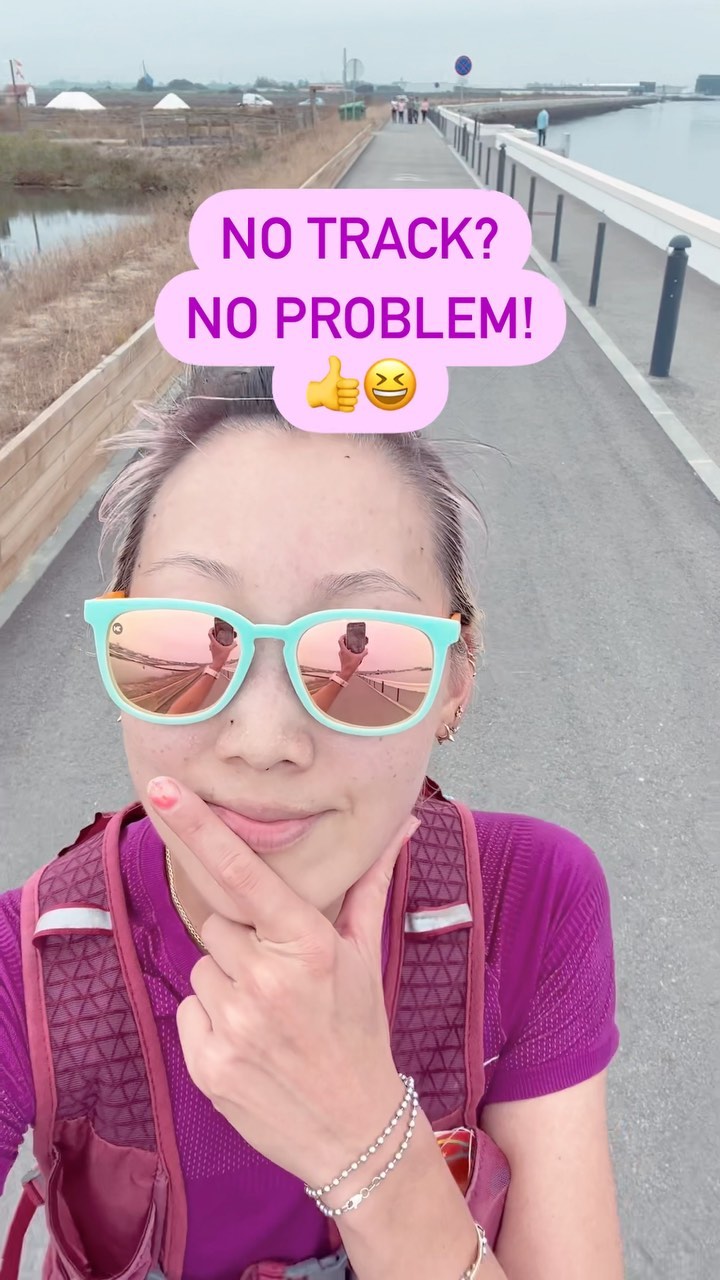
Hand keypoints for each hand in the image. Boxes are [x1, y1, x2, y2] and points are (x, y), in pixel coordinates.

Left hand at [147, 776, 419, 1186]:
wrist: (355, 1131)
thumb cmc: (361, 1030)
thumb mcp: (367, 953)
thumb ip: (371, 882)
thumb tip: (404, 824)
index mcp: (309, 944)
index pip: (242, 873)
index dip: (200, 827)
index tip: (164, 789)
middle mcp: (267, 980)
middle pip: (218, 923)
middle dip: (242, 940)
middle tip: (279, 975)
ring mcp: (234, 1025)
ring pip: (203, 966)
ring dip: (227, 981)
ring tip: (269, 1014)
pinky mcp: (207, 1064)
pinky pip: (190, 1009)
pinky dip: (212, 1020)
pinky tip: (251, 1042)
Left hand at [207, 627, 237, 668]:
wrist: (217, 664)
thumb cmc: (221, 658)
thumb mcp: (228, 650)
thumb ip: (233, 645)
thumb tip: (235, 642)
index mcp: (214, 643)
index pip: (209, 633)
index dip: (211, 629)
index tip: (213, 627)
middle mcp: (211, 644)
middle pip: (211, 636)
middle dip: (214, 633)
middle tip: (218, 631)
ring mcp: (211, 647)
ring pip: (212, 640)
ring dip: (215, 638)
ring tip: (220, 637)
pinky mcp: (213, 650)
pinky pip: (213, 644)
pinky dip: (216, 642)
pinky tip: (221, 644)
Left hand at [306, 356, 359, 411]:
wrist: (322, 394)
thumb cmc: (328, 384)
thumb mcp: (332, 375)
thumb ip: (335, 365)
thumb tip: (332, 356)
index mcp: (351, 383)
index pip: (356, 383)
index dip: (346, 384)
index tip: (337, 384)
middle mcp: (353, 391)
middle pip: (355, 393)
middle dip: (344, 393)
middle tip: (336, 392)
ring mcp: (350, 400)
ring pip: (354, 402)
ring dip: (343, 401)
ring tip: (337, 399)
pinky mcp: (348, 408)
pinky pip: (351, 409)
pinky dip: (344, 407)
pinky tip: (338, 405)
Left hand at [338, 634, 367, 680]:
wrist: (346, 672)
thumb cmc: (349, 666)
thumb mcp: (359, 658)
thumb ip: (363, 653)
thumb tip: (366, 650)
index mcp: (343, 650)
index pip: (340, 640)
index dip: (343, 636)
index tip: (346, 635)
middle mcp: (341, 652)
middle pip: (342, 644)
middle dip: (346, 641)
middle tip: (349, 639)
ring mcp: (341, 655)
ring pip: (343, 648)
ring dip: (347, 646)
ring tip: (352, 646)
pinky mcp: (342, 659)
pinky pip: (344, 653)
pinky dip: (348, 651)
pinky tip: (353, 653)